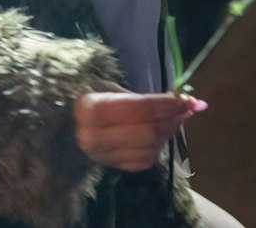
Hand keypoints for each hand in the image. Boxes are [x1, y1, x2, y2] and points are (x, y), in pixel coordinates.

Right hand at [73, 86, 202, 171]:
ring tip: (170, 119)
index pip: (140, 108)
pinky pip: (145, 160)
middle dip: (171, 120)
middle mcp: (94, 136)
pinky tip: (157, 134)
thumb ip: (143, 98)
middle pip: (148, 132)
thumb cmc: (90, 100)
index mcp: (91, 109)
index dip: (168, 104)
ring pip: (150, 148)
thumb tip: (184, 100)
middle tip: (185, 109)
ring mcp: (102, 156)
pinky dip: (157, 147)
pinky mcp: (111, 167)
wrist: (66, 128)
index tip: (190, 99)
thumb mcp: (109, 89)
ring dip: (166, 133)